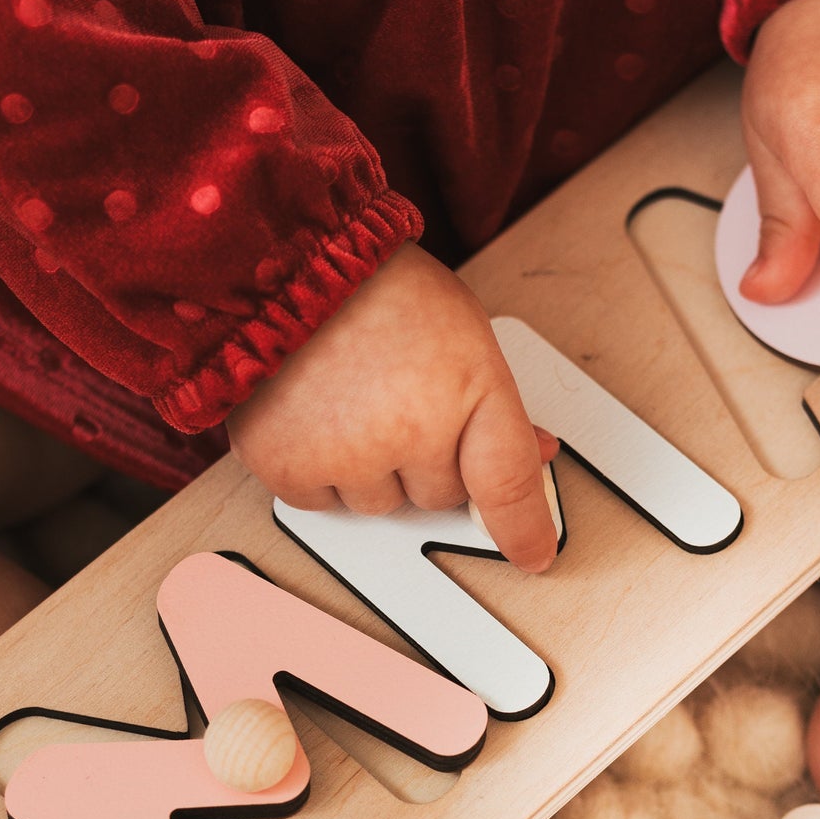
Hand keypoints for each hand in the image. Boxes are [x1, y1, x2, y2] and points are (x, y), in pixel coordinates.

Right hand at [225, 243, 559, 571]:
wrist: (284, 265)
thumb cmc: (376, 291)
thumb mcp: (463, 332)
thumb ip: (496, 402)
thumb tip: (535, 453)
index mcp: (466, 390)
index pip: (507, 483)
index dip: (524, 528)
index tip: (532, 553)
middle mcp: (410, 430)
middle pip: (439, 496)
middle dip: (425, 460)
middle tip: (398, 399)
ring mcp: (348, 455)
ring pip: (380, 504)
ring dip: (370, 468)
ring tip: (350, 398)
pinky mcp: (290, 467)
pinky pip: (322, 503)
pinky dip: (317, 469)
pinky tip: (314, 415)